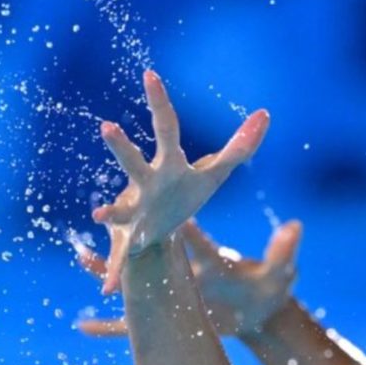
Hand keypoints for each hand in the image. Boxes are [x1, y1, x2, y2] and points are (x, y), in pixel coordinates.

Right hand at [72, 216, 302, 338]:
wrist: (260, 308)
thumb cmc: (269, 285)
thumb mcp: (280, 274)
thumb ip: (285, 252)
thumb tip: (295, 226)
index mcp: (209, 258)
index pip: (193, 239)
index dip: (181, 225)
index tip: (166, 205)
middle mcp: (184, 270)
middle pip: (151, 249)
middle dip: (129, 235)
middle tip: (102, 214)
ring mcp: (172, 292)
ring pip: (133, 280)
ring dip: (109, 271)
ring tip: (81, 259)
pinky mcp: (168, 317)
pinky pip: (131, 325)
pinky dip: (108, 326)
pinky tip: (83, 329)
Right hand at [91, 70, 268, 293]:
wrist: (160, 229)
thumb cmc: (185, 193)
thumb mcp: (216, 172)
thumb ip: (241, 145)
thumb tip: (266, 114)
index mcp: (168, 165)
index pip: (166, 128)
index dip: (160, 102)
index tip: (150, 75)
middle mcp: (146, 185)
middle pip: (134, 163)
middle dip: (122, 149)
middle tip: (107, 127)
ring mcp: (134, 212)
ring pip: (119, 211)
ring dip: (111, 214)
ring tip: (100, 217)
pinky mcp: (130, 241)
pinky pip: (120, 260)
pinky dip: (113, 273)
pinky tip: (108, 289)